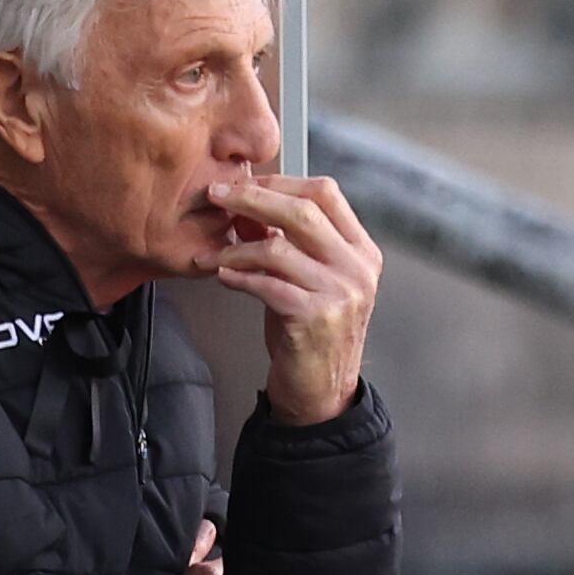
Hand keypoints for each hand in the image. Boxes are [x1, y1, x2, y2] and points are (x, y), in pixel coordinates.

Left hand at [200, 175, 379, 425]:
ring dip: (235, 247)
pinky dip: (237, 276)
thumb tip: (246, 202)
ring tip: (213, 253)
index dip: (281, 181)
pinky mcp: (315, 318)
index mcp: (360, 250)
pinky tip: (222, 276)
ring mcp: (340, 293)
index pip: (325, 193)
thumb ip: (285, 241)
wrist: (321, 392)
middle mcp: (357, 268)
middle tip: (218, 195)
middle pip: (302, 211)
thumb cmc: (311, 334)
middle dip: (252, 198)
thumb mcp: (306, 279)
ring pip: (278, 249)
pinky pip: (266, 284)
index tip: (245, 182)